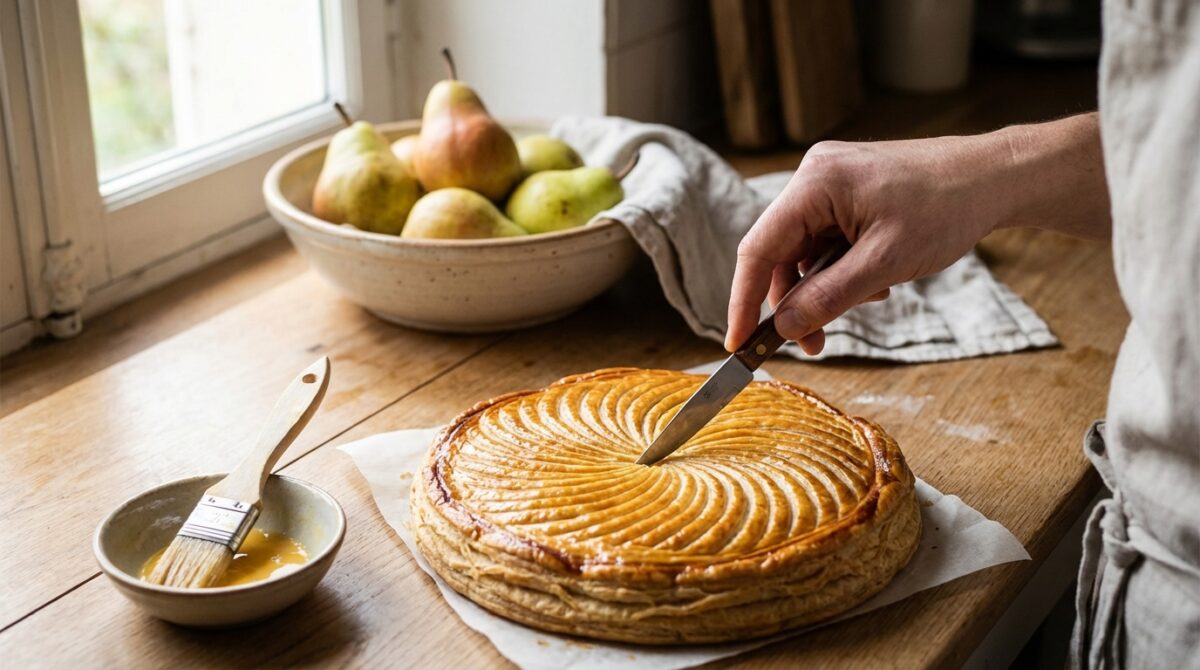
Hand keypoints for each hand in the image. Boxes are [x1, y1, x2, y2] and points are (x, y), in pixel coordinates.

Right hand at [725, 114, 1107, 354]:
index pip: (758, 248)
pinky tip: (874, 280)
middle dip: (794, 302)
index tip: (738, 344)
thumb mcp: (884, 264)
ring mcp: (829, 183)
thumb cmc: (946, 208)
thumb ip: (828, 298)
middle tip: (814, 345)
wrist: (994, 177)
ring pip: (803, 252)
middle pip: (779, 254)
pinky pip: (825, 242)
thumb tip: (784, 328)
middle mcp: (813, 177)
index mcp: (815, 183)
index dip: (743, 300)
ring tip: (865, 302)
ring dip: (823, 289)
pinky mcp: (846, 194)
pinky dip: (840, 270)